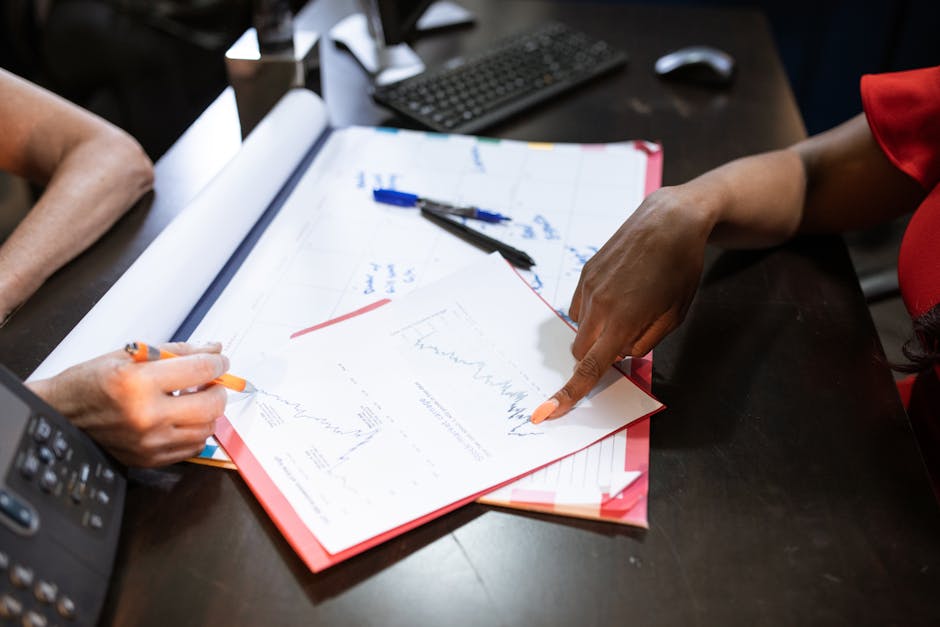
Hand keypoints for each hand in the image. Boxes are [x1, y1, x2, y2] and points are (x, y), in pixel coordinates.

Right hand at [28, 342, 228, 466]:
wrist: (62, 414)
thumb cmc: (91, 382)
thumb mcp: (130, 355)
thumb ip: (177, 351)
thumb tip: (214, 349)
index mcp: (138, 383)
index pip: (200, 370)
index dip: (218, 363)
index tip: (220, 360)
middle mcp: (146, 416)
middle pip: (211, 405)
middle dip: (218, 389)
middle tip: (211, 381)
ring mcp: (149, 442)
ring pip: (207, 429)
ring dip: (209, 411)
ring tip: (195, 399)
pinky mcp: (150, 459)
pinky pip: (192, 447)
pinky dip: (196, 431)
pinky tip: (183, 418)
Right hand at [532, 186, 713, 421]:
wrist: (669, 221)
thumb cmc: (680, 269)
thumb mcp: (674, 315)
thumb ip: (645, 342)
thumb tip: (621, 354)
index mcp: (622, 320)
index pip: (589, 366)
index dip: (569, 393)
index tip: (549, 411)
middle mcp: (598, 305)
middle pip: (580, 351)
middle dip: (594, 357)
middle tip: (624, 342)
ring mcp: (588, 287)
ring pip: (579, 328)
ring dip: (596, 332)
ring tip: (628, 308)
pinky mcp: (585, 273)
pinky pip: (579, 306)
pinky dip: (594, 312)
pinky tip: (618, 294)